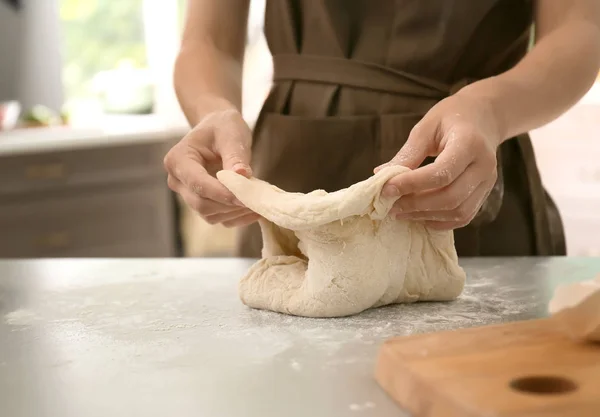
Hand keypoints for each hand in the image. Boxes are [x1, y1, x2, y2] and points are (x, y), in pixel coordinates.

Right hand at [164, 109, 260, 227]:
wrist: (219, 130)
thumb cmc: (223, 127)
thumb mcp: (231, 134)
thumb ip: (235, 155)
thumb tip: (242, 175)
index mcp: (178, 160)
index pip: (197, 184)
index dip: (221, 193)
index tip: (245, 196)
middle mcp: (178, 181)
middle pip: (201, 204)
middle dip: (230, 204)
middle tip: (257, 200)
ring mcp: (188, 195)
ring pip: (210, 214)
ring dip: (235, 212)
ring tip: (258, 202)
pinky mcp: (202, 204)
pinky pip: (219, 218)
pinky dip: (237, 217)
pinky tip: (254, 209)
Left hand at [376, 92, 501, 229]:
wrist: (483, 118)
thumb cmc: (451, 118)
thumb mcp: (426, 128)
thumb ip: (408, 153)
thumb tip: (381, 175)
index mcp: (470, 143)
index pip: (441, 173)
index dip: (412, 184)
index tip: (386, 189)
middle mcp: (484, 166)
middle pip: (450, 197)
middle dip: (416, 204)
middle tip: (390, 206)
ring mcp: (487, 182)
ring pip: (458, 211)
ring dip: (426, 215)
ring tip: (401, 211)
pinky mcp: (484, 193)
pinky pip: (464, 216)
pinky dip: (439, 221)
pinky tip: (419, 216)